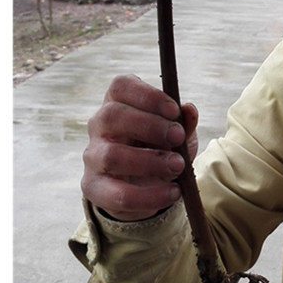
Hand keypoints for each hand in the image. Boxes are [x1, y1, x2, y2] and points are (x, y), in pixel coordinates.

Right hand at [81, 74, 197, 221]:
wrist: (144, 185)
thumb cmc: (159, 148)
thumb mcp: (176, 134)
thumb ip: (183, 123)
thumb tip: (189, 110)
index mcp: (117, 102)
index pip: (121, 87)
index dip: (147, 95)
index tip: (174, 110)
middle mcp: (98, 125)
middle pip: (112, 115)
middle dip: (149, 126)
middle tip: (178, 137)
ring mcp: (92, 155)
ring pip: (111, 155)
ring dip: (149, 162)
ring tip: (177, 166)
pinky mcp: (93, 186)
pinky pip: (117, 193)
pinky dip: (148, 195)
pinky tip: (172, 192)